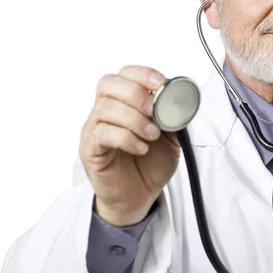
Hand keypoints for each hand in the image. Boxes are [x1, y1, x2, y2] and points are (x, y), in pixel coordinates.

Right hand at [79, 65, 180, 225]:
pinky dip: (126, 138)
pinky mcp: (90, 150)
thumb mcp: (170, 137)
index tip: (161, 84)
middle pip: (108, 84)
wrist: (139, 197)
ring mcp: (94, 130)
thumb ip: (173, 117)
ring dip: (134, 119)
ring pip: (105, 108)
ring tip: (151, 135)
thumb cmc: (150, 164)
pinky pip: (102, 134)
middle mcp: (104, 111)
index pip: (124, 74)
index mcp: (122, 102)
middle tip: (154, 112)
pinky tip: (141, 148)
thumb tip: (181, 100)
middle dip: (135, 94)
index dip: (142, 74)